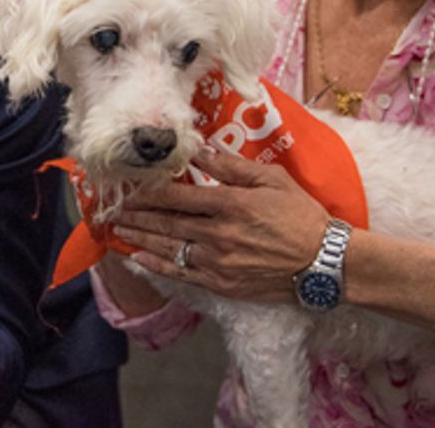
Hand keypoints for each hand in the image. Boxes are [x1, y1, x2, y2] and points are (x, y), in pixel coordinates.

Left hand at [112, 147, 327, 302]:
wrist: (324, 262)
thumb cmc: (301, 215)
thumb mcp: (272, 179)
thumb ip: (232, 166)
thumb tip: (201, 150)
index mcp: (230, 204)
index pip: (177, 197)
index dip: (148, 192)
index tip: (127, 186)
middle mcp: (218, 234)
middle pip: (166, 222)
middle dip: (135, 215)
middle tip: (110, 209)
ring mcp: (218, 263)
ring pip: (169, 248)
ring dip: (140, 237)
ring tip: (117, 229)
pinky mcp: (222, 284)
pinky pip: (182, 274)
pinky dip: (157, 266)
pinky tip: (139, 258)